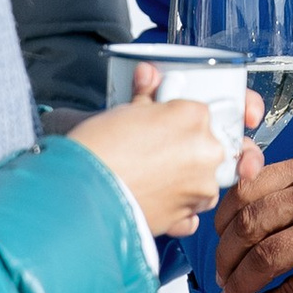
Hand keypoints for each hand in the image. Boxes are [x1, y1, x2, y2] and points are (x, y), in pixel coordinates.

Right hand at [72, 94, 229, 240]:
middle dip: (189, 149)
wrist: (82, 192)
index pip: (203, 112)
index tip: (172, 126)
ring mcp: (201, 187)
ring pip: (206, 179)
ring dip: (188, 178)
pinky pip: (194, 210)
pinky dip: (181, 208)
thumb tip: (148, 76)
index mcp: (195, 117)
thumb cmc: (101, 148)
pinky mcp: (188, 216)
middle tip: (159, 151)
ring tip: (156, 176)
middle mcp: (207, 151)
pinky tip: (159, 199)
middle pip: (210, 146)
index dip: (183, 119)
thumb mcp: (125, 109)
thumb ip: (146, 94)